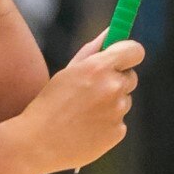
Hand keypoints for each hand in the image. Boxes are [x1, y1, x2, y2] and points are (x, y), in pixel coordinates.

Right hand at [16, 34, 142, 173]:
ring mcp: (117, 112)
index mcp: (99, 67)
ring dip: (110, 104)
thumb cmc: (49, 104)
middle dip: (117, 81)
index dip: (130, 54)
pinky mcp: (118, 132)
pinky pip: (118, 122)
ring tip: (83, 114)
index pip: (135, 51)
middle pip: (131, 77)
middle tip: (92, 91)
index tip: (124, 58)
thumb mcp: (68, 72)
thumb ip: (93, 50)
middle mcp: (113, 88)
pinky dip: (106, 124)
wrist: (38, 143)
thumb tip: (112, 31)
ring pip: (124, 101)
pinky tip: (85, 128)